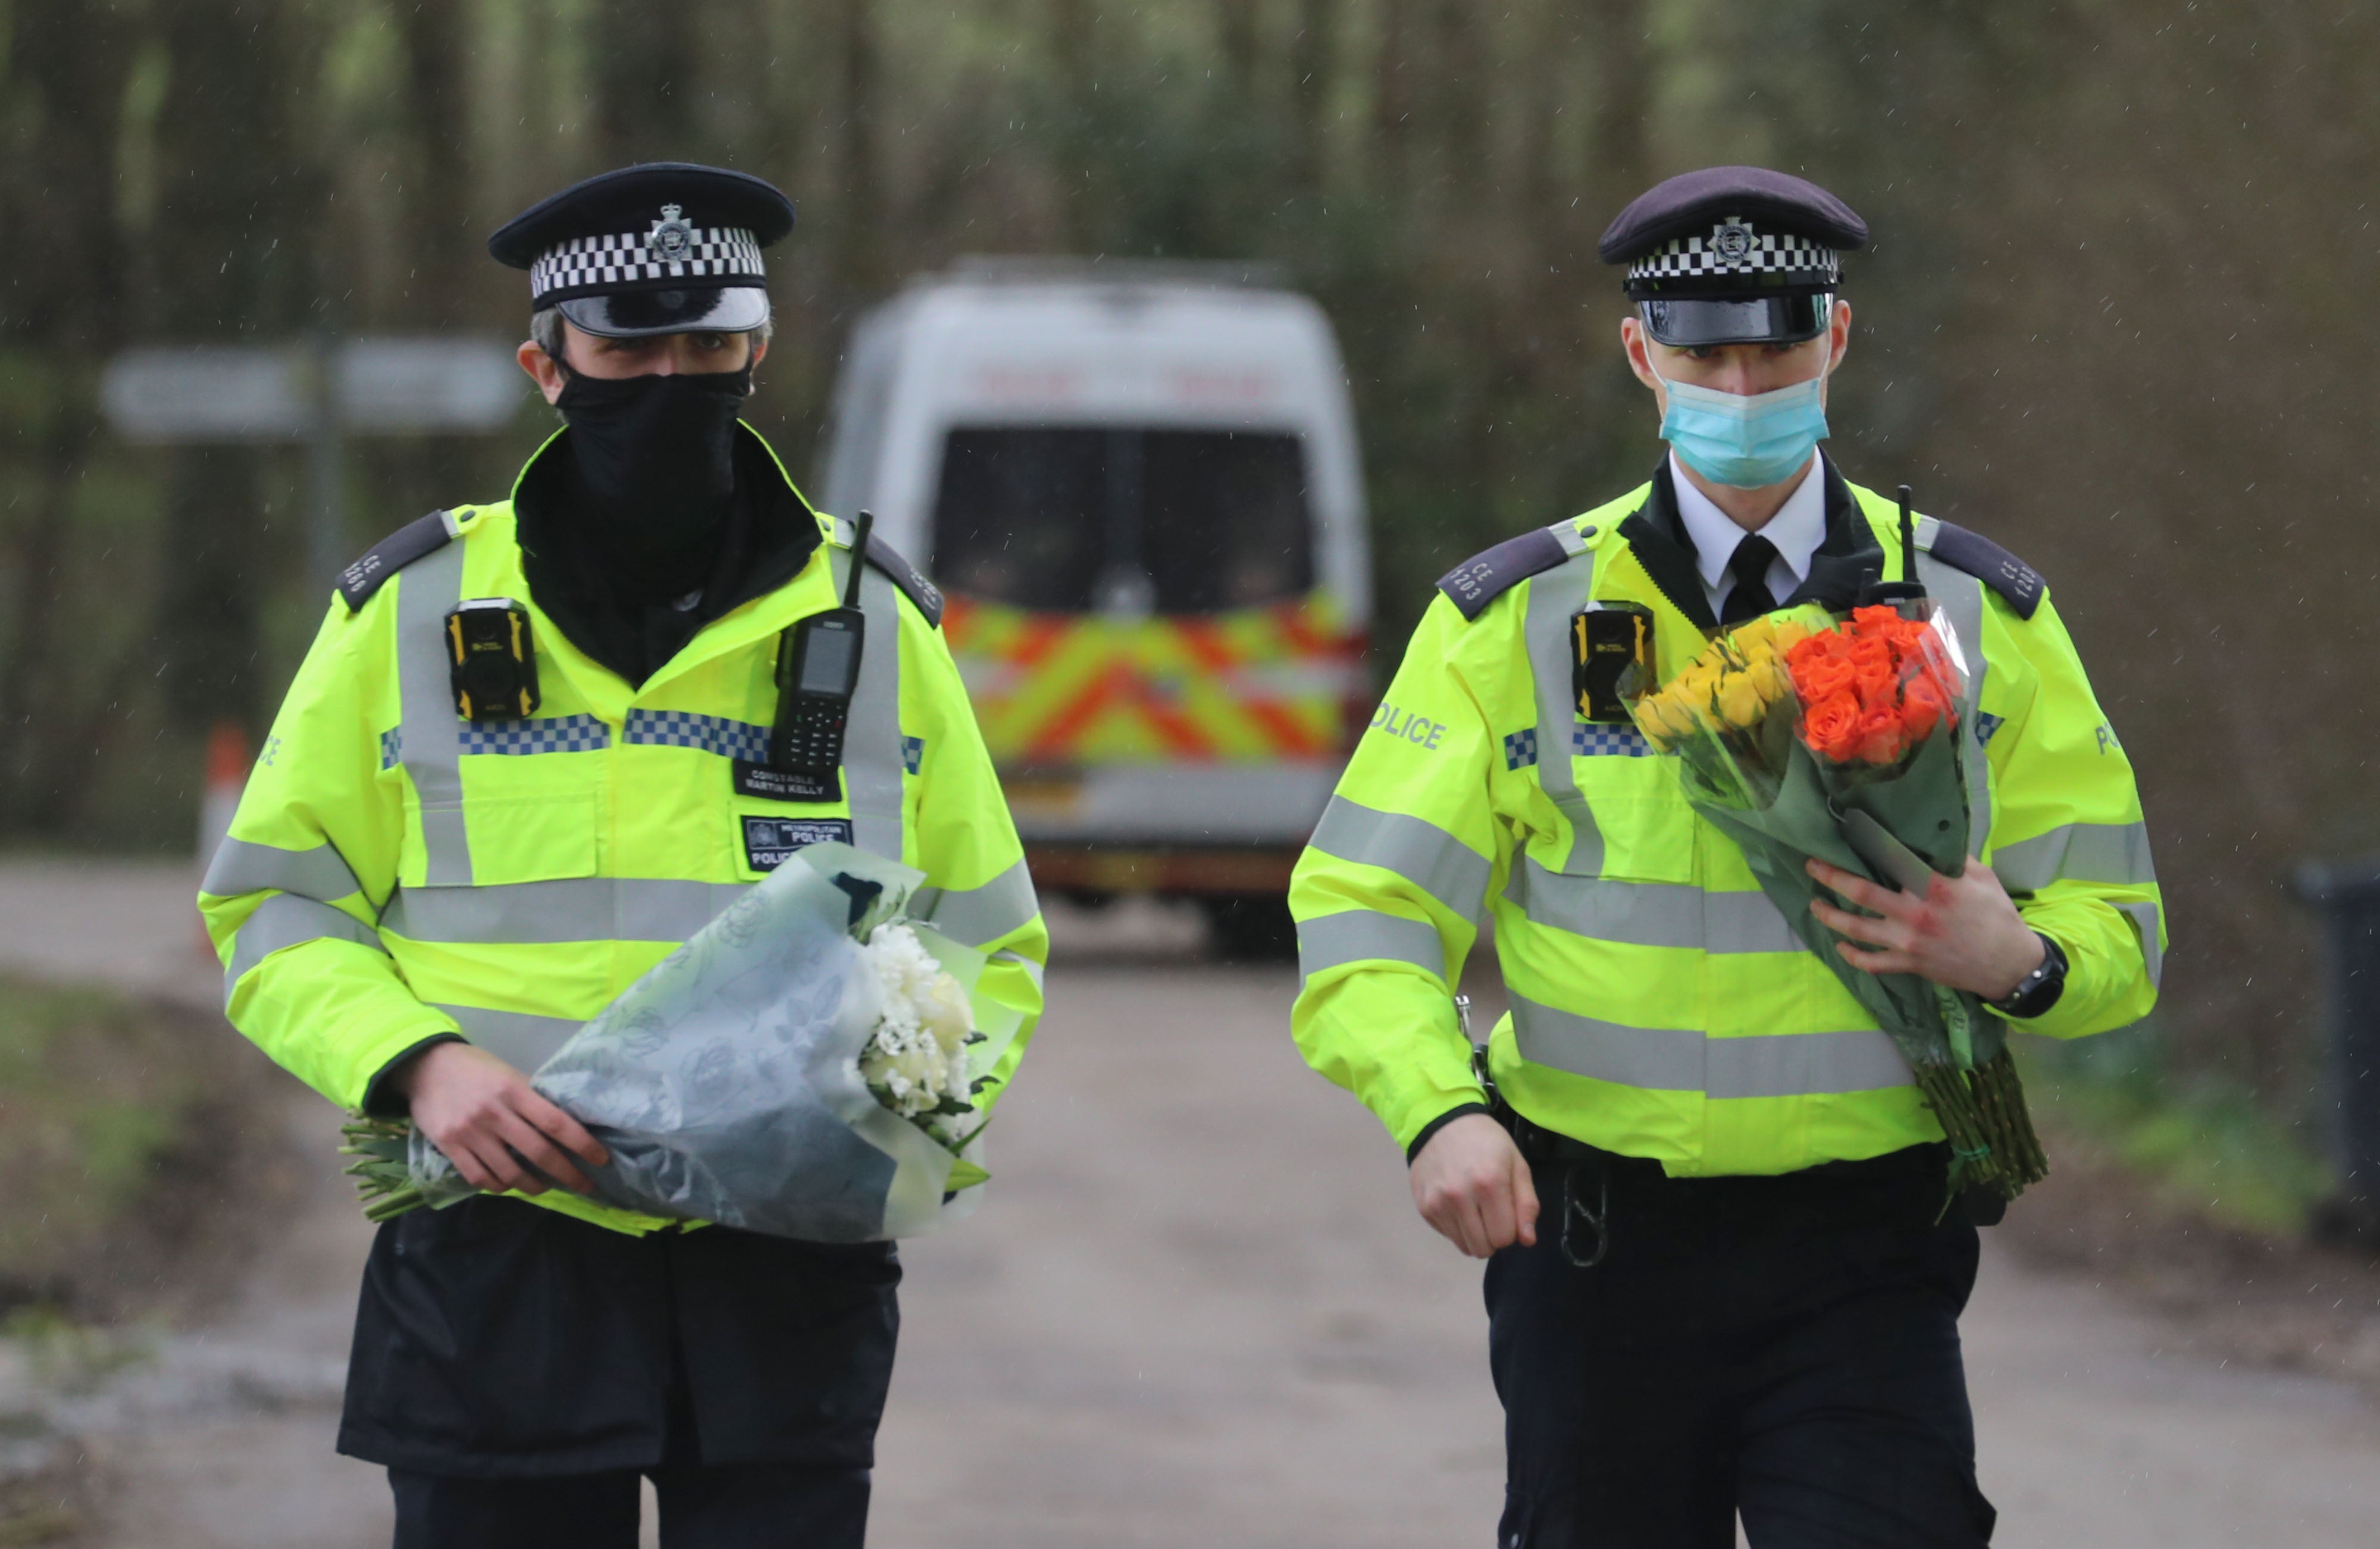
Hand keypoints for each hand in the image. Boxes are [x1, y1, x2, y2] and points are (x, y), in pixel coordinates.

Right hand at [391, 1041, 608, 1195]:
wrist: (425, 1066)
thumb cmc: (475, 1068)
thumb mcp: (508, 1073)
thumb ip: (531, 1098)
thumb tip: (563, 1124)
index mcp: (514, 1090)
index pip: (557, 1123)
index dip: (582, 1144)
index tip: (601, 1159)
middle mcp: (494, 1114)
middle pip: (539, 1153)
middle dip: (567, 1174)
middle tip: (584, 1185)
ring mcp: (470, 1133)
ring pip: (510, 1173)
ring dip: (534, 1186)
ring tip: (545, 1186)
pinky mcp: (449, 1147)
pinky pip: (481, 1178)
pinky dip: (500, 1186)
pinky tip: (509, 1184)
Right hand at [1409, 1113, 1539, 1258]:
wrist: (1442, 1123)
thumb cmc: (1487, 1143)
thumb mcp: (1517, 1165)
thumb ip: (1527, 1204)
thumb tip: (1527, 1241)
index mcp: (1490, 1183)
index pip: (1505, 1238)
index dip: (1511, 1230)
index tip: (1507, 1212)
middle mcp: (1460, 1196)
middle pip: (1484, 1249)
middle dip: (1493, 1237)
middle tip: (1491, 1213)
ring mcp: (1438, 1203)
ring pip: (1465, 1248)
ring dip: (1475, 1236)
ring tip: (1474, 1209)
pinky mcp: (1424, 1208)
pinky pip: (1448, 1237)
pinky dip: (1457, 1228)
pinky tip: (1457, 1205)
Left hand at [1805, 856, 2044, 999]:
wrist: (2009, 963)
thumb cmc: (1995, 914)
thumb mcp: (1981, 875)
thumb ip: (1952, 856)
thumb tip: (1928, 833)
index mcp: (1933, 885)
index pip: (1890, 857)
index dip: (1864, 843)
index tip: (1844, 831)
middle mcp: (1915, 912)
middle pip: (1861, 891)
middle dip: (1830, 876)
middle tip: (1811, 865)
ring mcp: (1908, 941)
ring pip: (1857, 928)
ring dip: (1830, 916)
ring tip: (1814, 905)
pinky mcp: (1909, 964)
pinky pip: (1872, 963)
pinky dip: (1852, 956)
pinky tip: (1840, 946)